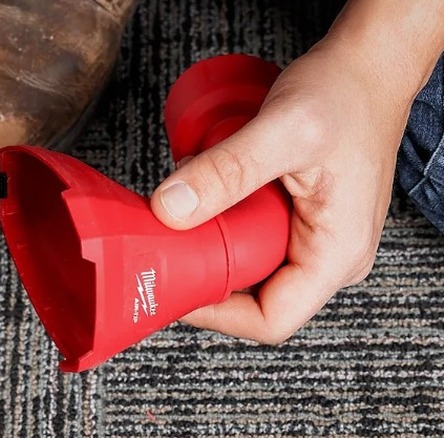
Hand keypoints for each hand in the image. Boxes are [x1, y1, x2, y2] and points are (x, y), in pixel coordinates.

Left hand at [151, 32, 432, 342]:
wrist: (367, 66)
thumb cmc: (346, 94)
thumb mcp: (284, 130)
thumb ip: (228, 171)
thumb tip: (171, 210)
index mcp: (336, 254)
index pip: (270, 319)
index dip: (214, 314)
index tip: (171, 288)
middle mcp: (327, 256)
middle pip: (252, 296)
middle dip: (203, 272)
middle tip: (164, 242)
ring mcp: (312, 238)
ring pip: (247, 263)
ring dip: (208, 240)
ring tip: (183, 207)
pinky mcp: (297, 219)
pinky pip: (250, 236)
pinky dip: (220, 220)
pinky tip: (202, 194)